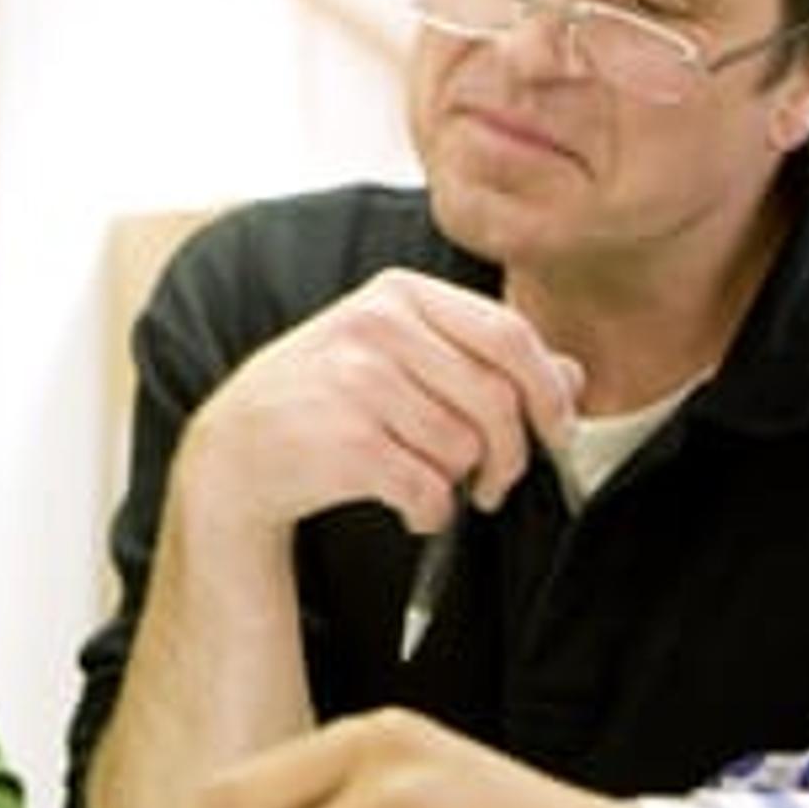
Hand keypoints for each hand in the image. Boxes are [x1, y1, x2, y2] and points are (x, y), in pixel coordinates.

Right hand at [170, 271, 581, 548]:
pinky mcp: (346, 441)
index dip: (548, 391)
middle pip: (497, 399)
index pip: (509, 334)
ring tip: (426, 484)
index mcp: (399, 293)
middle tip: (494, 484)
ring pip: (465, 448)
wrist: (236, 451)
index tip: (558, 431)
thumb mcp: (399, 359)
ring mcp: (357, 380)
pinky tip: (407, 508)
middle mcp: (377, 325)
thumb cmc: (326, 401)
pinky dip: (429, 514)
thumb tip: (572, 376)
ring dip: (459, 485)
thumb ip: (483, 359)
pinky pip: (430, 491)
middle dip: (511, 456)